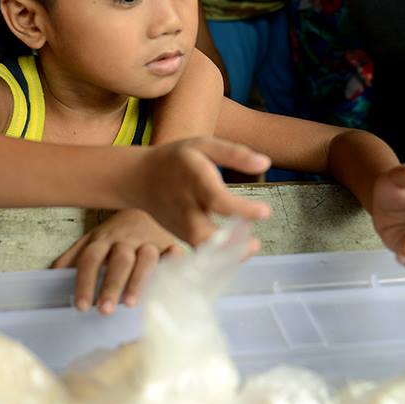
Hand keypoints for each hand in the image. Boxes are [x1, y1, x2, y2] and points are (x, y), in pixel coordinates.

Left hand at [53, 209, 182, 314]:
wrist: (148, 197)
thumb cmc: (117, 232)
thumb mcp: (92, 239)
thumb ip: (73, 257)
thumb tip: (50, 276)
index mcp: (103, 239)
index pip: (90, 259)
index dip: (84, 282)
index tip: (80, 306)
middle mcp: (126, 240)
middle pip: (118, 261)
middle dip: (111, 285)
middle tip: (104, 310)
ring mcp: (150, 240)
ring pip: (146, 258)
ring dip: (138, 280)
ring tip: (130, 304)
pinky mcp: (171, 243)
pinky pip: (174, 253)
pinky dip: (173, 265)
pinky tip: (170, 281)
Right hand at [129, 138, 271, 246]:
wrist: (140, 179)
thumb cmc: (177, 159)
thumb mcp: (204, 146)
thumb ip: (234, 154)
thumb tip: (265, 163)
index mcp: (193, 179)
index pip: (216, 198)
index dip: (240, 209)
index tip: (264, 212)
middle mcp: (185, 206)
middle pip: (202, 232)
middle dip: (229, 244)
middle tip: (255, 244)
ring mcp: (179, 225)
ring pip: (199, 247)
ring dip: (226, 255)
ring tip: (250, 248)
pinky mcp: (180, 236)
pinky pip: (199, 251)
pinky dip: (218, 257)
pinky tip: (237, 253)